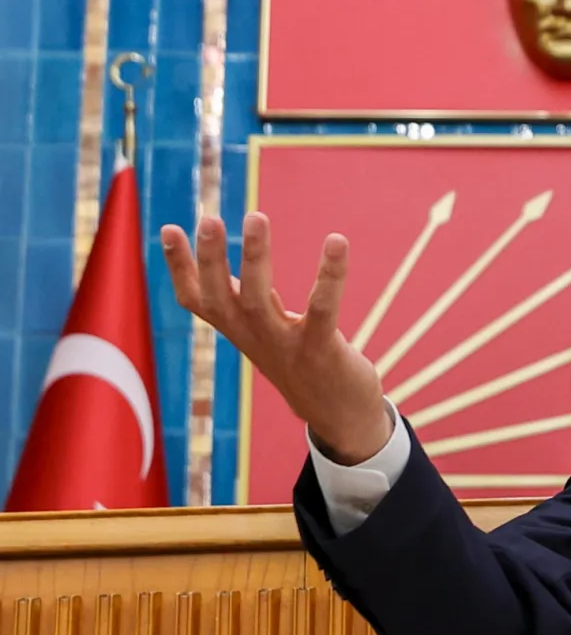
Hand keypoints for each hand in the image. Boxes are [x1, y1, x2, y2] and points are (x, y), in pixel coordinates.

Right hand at [161, 213, 392, 464]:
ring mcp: (286, 347)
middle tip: (208, 220)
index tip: (167, 228)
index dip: (178, 269)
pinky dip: (329, 275)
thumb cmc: (301, 364)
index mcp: (240, 331)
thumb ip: (244, 304)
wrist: (340, 418)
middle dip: (210, 259)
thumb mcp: (265, 333)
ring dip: (256, 258)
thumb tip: (222, 269)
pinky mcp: (321, 351)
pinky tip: (337, 240)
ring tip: (255, 217)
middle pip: (221, 299)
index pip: (197, 300)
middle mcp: (255, 338)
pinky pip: (323, 310)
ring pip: (260, 302)